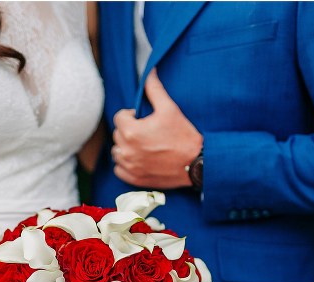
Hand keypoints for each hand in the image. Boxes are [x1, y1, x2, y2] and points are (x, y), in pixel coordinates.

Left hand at [111, 68, 202, 188]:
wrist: (196, 163)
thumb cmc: (184, 136)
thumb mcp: (170, 109)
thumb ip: (155, 89)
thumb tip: (149, 72)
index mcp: (131, 131)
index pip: (119, 117)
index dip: (132, 115)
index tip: (144, 119)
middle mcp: (127, 150)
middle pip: (118, 134)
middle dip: (129, 130)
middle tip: (148, 131)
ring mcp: (130, 166)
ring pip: (117, 152)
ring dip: (126, 147)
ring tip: (143, 145)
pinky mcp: (134, 178)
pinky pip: (119, 169)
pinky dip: (126, 164)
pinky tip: (139, 159)